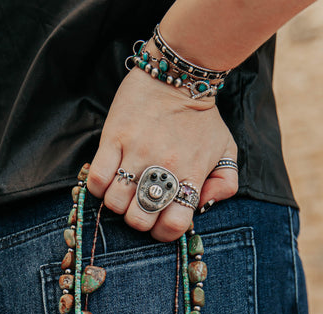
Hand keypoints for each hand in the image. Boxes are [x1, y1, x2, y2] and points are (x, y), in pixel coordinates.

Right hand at [87, 68, 237, 241]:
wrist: (179, 73)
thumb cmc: (202, 116)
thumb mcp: (226, 150)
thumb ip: (225, 184)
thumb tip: (202, 206)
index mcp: (191, 175)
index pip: (173, 226)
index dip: (164, 232)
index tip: (160, 222)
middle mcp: (163, 167)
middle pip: (140, 219)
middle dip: (139, 219)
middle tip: (141, 205)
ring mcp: (137, 152)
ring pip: (115, 202)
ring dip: (118, 203)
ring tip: (125, 190)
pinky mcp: (113, 138)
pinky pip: (96, 178)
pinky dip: (98, 186)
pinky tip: (109, 177)